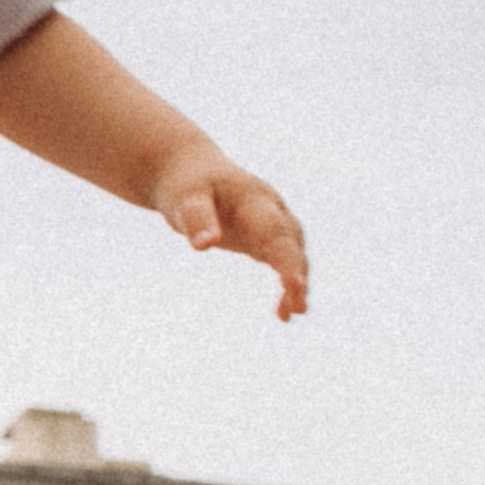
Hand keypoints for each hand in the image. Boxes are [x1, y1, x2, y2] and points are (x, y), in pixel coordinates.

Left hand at [152, 147, 309, 321]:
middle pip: (291, 244)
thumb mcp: (185, 199)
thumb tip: (205, 246)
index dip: (286, 259)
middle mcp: (271, 210)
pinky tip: (281, 314)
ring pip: (292, 254)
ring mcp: (271, 222)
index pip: (275, 232)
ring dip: (295, 283)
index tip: (294, 285)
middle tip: (298, 306)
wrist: (189, 170)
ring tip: (290, 314)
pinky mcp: (264, 236)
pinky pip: (283, 261)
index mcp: (255, 199)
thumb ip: (196, 219)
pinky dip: (286, 285)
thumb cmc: (186, 185)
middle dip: (296, 272)